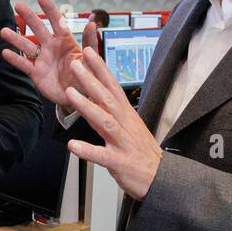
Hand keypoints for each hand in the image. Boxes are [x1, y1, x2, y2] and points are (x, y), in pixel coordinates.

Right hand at [0, 0, 99, 105]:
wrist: (79, 97)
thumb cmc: (87, 77)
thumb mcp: (91, 60)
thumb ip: (90, 42)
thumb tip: (92, 22)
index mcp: (66, 42)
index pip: (57, 22)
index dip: (49, 9)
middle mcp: (52, 48)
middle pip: (39, 29)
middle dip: (29, 17)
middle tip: (18, 5)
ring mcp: (43, 60)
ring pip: (27, 46)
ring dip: (16, 38)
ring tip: (4, 31)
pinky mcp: (36, 73)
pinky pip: (24, 64)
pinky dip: (15, 59)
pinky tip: (5, 52)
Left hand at [62, 47, 162, 200]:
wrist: (160, 178)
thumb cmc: (140, 152)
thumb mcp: (127, 126)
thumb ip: (110, 111)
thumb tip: (95, 94)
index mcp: (126, 115)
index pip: (112, 86)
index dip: (100, 68)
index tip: (88, 52)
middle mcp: (125, 124)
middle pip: (107, 98)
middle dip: (90, 80)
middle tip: (75, 64)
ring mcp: (123, 142)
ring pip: (104, 121)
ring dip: (87, 106)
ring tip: (71, 95)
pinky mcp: (120, 161)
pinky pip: (102, 155)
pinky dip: (88, 150)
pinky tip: (73, 146)